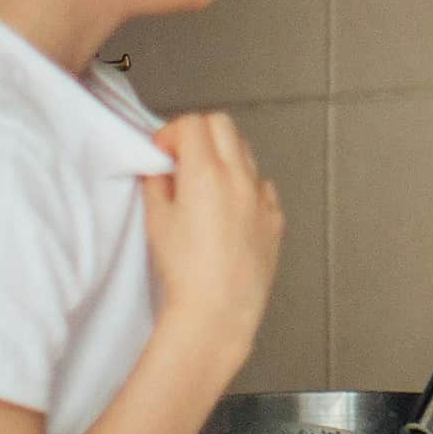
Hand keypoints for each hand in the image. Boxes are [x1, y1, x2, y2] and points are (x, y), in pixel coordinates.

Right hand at [141, 112, 281, 356]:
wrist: (218, 309)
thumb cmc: (185, 271)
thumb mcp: (156, 222)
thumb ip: (157, 184)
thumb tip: (161, 169)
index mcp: (206, 173)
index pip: (192, 124)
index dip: (171, 134)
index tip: (162, 153)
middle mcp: (239, 177)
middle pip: (222, 125)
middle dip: (198, 134)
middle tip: (181, 160)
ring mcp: (262, 196)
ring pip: (245, 152)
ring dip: (223, 156)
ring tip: (204, 185)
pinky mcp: (276, 217)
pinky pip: (262, 186)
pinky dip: (245, 186)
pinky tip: (229, 209)